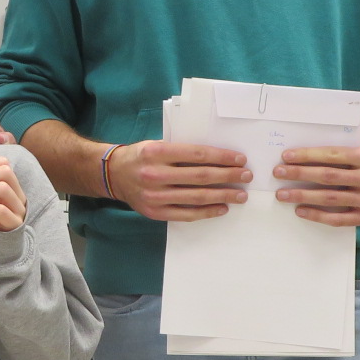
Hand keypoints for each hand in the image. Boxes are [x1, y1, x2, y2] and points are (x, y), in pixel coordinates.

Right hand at [107, 141, 249, 221]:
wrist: (113, 174)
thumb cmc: (141, 156)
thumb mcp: (157, 144)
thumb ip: (182, 151)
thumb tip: (218, 158)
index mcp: (157, 152)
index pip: (197, 155)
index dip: (222, 157)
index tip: (240, 159)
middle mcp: (155, 174)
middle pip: (200, 177)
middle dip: (228, 176)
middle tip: (246, 176)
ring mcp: (155, 196)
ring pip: (196, 197)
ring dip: (223, 196)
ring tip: (240, 195)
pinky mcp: (155, 212)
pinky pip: (186, 214)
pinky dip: (207, 212)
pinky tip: (222, 208)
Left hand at [272, 145, 359, 227]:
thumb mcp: (359, 152)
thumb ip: (337, 155)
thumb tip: (299, 158)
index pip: (332, 155)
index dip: (308, 156)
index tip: (287, 157)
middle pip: (328, 177)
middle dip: (300, 174)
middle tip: (279, 173)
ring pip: (330, 198)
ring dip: (302, 195)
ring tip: (283, 194)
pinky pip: (337, 219)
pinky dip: (317, 215)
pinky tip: (300, 210)